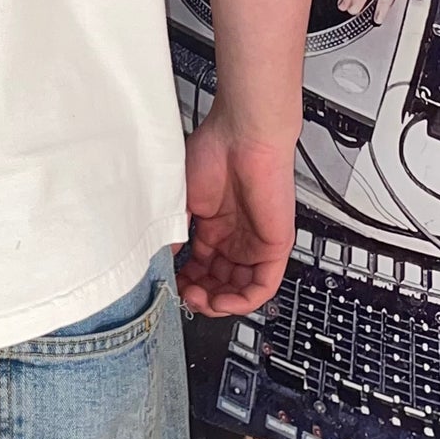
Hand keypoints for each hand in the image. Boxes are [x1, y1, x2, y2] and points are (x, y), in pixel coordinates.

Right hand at [179, 107, 295, 317]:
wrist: (243, 136)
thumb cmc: (214, 152)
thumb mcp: (184, 198)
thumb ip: (176, 231)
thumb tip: (164, 258)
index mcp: (214, 225)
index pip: (202, 266)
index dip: (186, 280)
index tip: (171, 285)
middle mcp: (235, 237)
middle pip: (220, 282)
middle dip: (200, 295)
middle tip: (183, 295)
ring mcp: (255, 243)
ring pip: (241, 289)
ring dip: (219, 302)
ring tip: (199, 299)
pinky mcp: (275, 247)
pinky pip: (262, 286)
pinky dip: (242, 300)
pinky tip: (221, 301)